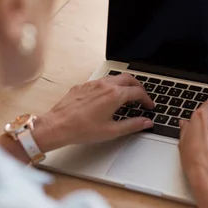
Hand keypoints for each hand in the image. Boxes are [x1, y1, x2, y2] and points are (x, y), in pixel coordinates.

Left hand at [34, 74, 154, 150]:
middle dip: (138, 87)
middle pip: (129, 79)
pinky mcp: (83, 86)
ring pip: (115, 77)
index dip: (147, 99)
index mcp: (115, 95)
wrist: (57, 126)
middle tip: (142, 97)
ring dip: (124, 84)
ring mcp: (93, 84)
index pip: (138, 92)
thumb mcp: (112, 130)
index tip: (149, 106)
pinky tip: (107, 98)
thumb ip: (132, 125)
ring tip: (126, 96)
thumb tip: (146, 122)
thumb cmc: (81, 129)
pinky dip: (110, 86)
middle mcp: (105, 85)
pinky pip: (101, 81)